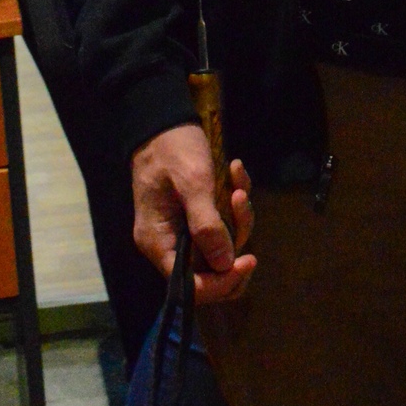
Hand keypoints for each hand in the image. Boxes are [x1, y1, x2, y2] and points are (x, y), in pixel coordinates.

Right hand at [132, 122, 256, 303]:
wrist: (165, 120)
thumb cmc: (173, 149)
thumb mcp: (193, 183)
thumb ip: (207, 225)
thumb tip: (225, 265)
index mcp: (158, 242)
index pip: (190, 285)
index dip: (221, 281)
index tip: (247, 260)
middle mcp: (169, 243)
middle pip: (210, 270)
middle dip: (235, 244)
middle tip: (244, 210)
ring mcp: (184, 229)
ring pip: (223, 244)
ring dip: (238, 216)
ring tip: (238, 184)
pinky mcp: (198, 214)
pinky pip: (224, 222)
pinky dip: (235, 201)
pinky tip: (235, 172)